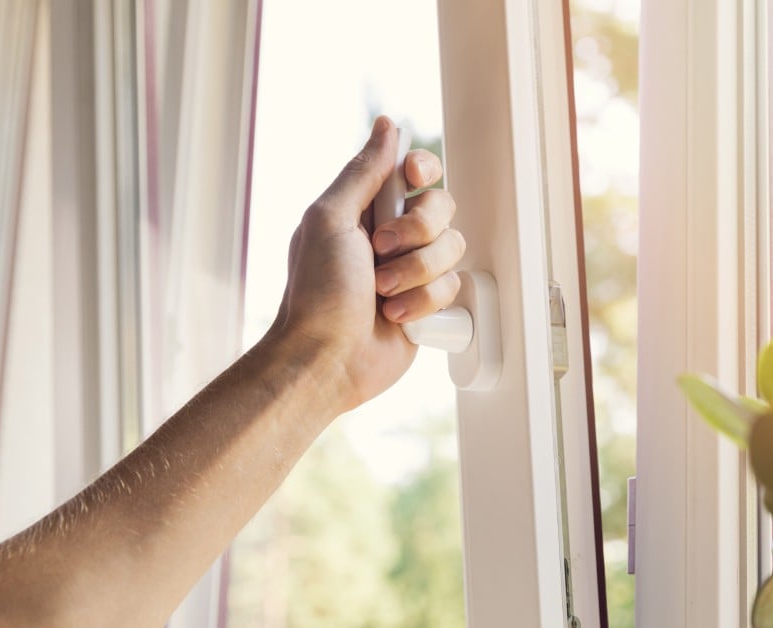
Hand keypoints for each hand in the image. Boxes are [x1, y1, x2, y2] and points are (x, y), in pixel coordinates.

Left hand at [268, 116, 464, 411]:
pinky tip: (395, 316)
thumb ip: (364, 172)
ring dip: (416, 273)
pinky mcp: (428, 304)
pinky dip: (424, 303)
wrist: (328, 358)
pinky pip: (454, 287)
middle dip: (416, 232)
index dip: (423, 171)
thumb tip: (387, 126)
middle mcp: (394, 235)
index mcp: (367, 208)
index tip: (412, 180)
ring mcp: (413, 270)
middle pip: (442, 207)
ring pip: (452, 249)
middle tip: (380, 251)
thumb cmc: (317, 292)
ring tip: (382, 293)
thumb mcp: (330, 219)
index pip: (415, 171)